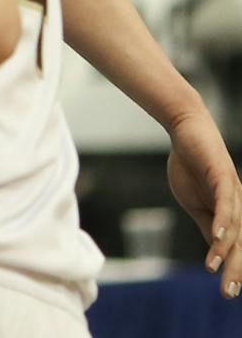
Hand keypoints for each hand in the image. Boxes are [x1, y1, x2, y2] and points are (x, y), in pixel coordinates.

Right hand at [167, 106, 241, 296]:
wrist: (187, 131)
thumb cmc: (191, 166)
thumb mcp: (196, 204)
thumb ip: (208, 226)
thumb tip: (217, 252)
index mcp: (232, 214)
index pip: (238, 248)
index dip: (235, 270)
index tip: (229, 293)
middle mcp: (239, 206)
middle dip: (236, 270)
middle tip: (228, 293)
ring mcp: (234, 192)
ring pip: (236, 229)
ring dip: (229, 252)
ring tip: (218, 271)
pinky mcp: (223, 178)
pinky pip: (226, 204)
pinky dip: (223, 222)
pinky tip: (219, 238)